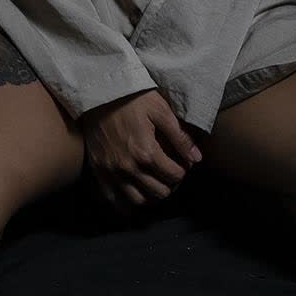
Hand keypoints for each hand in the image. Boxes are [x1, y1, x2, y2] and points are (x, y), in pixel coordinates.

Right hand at [79, 89, 203, 217]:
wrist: (98, 92)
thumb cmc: (131, 98)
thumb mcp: (160, 109)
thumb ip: (180, 137)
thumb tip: (196, 158)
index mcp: (146, 152)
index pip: (174, 176)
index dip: (182, 170)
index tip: (181, 163)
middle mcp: (128, 167)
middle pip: (159, 192)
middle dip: (169, 184)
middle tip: (169, 172)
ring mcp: (111, 172)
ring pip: (138, 202)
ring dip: (151, 196)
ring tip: (154, 183)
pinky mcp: (98, 171)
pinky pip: (114, 201)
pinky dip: (126, 203)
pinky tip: (134, 192)